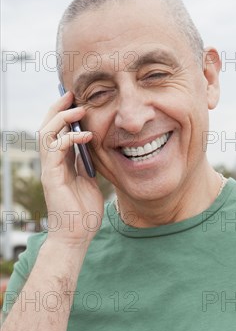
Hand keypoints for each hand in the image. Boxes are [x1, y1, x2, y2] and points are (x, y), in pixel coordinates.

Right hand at [39, 91, 103, 246]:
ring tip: (79, 109)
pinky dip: (69, 139)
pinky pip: (55, 150)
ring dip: (61, 118)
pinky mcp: (52, 177)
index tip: (78, 100)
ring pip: (46, 134)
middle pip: (48, 127)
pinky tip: (87, 136)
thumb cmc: (84, 213)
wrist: (77, 236)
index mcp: (61, 163)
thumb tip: (94, 147)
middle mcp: (52, 163)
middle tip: (73, 94)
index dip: (65, 114)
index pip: (58, 131)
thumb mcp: (90, 181)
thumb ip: (87, 164)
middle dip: (59, 108)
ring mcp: (50, 169)